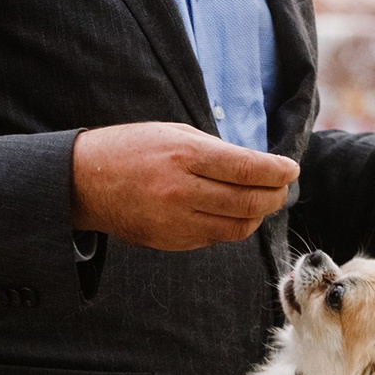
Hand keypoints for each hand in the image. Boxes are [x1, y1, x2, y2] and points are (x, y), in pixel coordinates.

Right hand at [72, 122, 297, 250]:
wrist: (84, 181)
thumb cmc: (131, 149)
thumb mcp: (172, 133)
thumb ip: (214, 150)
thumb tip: (257, 167)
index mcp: (184, 155)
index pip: (246, 168)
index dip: (276, 171)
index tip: (291, 169)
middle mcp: (182, 191)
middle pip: (249, 201)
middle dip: (275, 195)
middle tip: (282, 187)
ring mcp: (175, 221)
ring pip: (237, 226)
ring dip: (257, 215)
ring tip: (262, 201)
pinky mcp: (170, 241)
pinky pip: (215, 237)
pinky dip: (231, 226)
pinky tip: (232, 212)